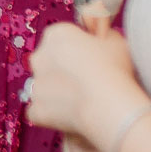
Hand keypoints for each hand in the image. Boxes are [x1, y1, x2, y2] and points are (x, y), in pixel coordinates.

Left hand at [25, 23, 145, 151]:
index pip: (62, 38)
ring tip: (82, 101)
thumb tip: (98, 39)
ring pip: (44, 87)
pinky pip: (40, 111)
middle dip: (63, 70)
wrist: (110, 105)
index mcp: (55, 34)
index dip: (78, 49)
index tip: (92, 60)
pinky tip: (70, 117)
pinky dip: (52, 115)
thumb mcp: (115, 40)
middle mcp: (39, 56)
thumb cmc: (115, 69)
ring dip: (58, 93)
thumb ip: (102, 35)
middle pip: (49, 61)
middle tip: (86, 82)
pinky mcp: (36, 109)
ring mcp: (35, 85)